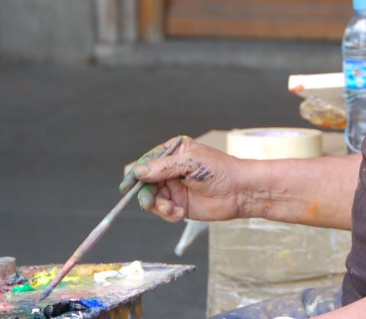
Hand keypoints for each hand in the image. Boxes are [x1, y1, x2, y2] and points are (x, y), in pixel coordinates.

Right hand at [119, 136, 244, 222]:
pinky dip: (168, 213)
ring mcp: (174, 187)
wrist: (239, 192)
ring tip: (172, 209)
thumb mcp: (190, 164)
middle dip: (146, 194)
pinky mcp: (179, 204)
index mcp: (174, 152)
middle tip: (149, 202)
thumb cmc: (219, 170)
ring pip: (153, 198)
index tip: (126, 185)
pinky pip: (163, 211)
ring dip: (159, 206)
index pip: (148, 161)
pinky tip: (180, 213)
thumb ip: (164, 168)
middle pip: (146, 182)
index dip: (136, 173)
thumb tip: (139, 172)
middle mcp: (171, 169)